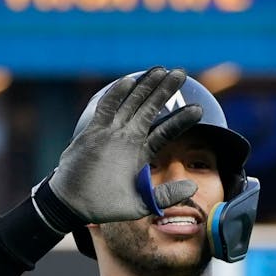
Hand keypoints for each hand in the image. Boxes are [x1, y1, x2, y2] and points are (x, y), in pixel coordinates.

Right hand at [48, 67, 203, 223]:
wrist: (75, 204)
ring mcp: (111, 132)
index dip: (181, 120)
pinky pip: (106, 109)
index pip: (166, 131)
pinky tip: (128, 81)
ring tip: (161, 70)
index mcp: (141, 152)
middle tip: (180, 73)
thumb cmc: (106, 205)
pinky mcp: (94, 132)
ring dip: (145, 86)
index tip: (199, 110)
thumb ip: (167, 195)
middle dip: (164, 90)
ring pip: (131, 103)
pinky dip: (116, 95)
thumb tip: (193, 187)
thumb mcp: (142, 203)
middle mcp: (128, 138)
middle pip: (150, 109)